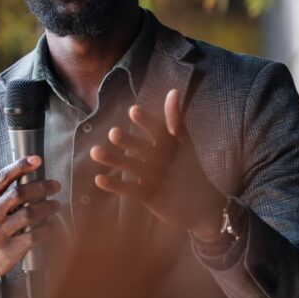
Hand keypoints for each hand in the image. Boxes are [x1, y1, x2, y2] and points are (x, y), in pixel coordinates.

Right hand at [0, 156, 61, 297]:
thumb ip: (0, 194)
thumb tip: (29, 173)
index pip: (2, 178)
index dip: (21, 166)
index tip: (37, 160)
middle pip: (19, 194)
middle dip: (42, 186)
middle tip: (55, 186)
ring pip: (29, 214)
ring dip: (48, 206)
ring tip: (56, 205)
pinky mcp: (8, 252)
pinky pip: (34, 236)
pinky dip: (47, 228)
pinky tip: (52, 225)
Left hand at [90, 88, 226, 238]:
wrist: (204, 206)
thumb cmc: (190, 170)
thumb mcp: (185, 144)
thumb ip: (175, 120)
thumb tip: (173, 91)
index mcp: (176, 147)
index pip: (162, 132)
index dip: (147, 122)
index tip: (133, 110)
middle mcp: (167, 162)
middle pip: (146, 150)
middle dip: (129, 142)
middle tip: (113, 133)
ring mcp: (160, 180)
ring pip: (134, 168)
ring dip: (114, 160)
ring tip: (94, 152)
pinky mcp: (153, 197)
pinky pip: (131, 190)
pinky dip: (116, 185)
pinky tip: (98, 179)